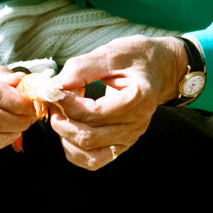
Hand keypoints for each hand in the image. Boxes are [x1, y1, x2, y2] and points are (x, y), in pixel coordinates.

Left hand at [48, 35, 188, 170]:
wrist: (160, 69)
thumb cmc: (137, 57)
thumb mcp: (112, 53)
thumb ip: (82, 68)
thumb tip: (54, 86)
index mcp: (139, 100)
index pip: (94, 113)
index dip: (66, 104)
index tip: (51, 90)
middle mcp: (136, 125)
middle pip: (88, 137)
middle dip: (61, 120)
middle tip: (52, 101)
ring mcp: (129, 139)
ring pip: (88, 155)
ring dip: (66, 136)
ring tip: (62, 112)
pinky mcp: (121, 146)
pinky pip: (92, 160)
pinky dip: (74, 148)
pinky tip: (72, 125)